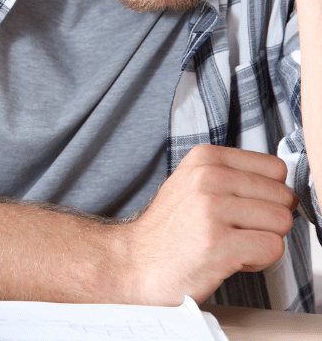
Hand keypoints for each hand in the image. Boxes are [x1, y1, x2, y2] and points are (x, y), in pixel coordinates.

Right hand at [117, 144, 295, 304]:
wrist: (136, 262)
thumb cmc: (171, 230)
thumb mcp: (193, 184)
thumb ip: (235, 176)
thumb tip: (285, 191)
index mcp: (204, 158)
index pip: (275, 169)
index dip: (267, 194)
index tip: (242, 208)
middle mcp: (208, 177)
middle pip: (283, 196)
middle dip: (267, 220)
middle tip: (233, 230)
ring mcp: (212, 209)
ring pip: (282, 222)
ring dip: (263, 240)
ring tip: (231, 243)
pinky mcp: (219, 242)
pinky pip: (273, 248)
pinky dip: (258, 261)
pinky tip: (230, 258)